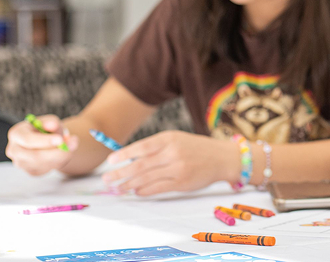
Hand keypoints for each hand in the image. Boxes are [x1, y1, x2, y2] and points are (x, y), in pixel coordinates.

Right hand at [6, 115, 78, 175]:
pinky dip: (60, 160)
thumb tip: (52, 125)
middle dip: (56, 151)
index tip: (60, 140)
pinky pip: (48, 169)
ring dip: (61, 155)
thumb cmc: (47, 128)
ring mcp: (21, 163)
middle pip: (34, 156)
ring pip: (43, 164)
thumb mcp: (50, 121)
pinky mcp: (31, 171)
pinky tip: (63, 152)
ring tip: (71, 144)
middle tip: (73, 144)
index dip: (44, 141)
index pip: (27, 140)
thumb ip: (51, 122)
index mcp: (16, 133)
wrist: (49, 140)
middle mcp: (14, 150)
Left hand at [101, 130, 239, 195]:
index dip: (124, 154)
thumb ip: (156, 148)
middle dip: (120, 173)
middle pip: (140, 165)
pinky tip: (136, 192)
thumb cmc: (195, 148)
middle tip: (107, 179)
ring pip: (146, 179)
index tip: (110, 160)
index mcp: (170, 138)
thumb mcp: (177, 139)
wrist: (222, 158)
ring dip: (129, 185)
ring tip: (118, 188)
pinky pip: (157, 188)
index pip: (142, 147)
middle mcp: (173, 153)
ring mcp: (178, 169)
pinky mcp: (182, 183)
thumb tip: (129, 159)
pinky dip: (144, 191)